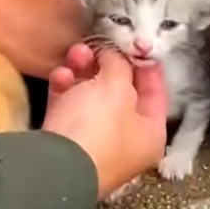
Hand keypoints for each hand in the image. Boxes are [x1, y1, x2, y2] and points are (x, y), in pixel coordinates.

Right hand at [42, 44, 168, 198]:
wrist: (53, 166)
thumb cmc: (98, 128)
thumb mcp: (117, 87)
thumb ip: (119, 64)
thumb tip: (113, 54)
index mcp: (150, 134)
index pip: (156, 93)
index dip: (146, 64)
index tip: (136, 43)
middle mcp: (125, 142)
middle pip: (119, 93)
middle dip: (107, 65)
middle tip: (98, 45)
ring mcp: (93, 143)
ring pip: (90, 97)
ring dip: (83, 72)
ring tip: (75, 53)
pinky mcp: (65, 142)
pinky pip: (67, 107)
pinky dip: (64, 89)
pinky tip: (59, 76)